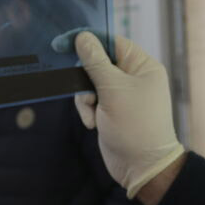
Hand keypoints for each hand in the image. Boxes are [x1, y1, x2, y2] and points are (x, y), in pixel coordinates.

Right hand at [71, 32, 186, 200]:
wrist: (141, 167)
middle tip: (85, 94)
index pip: (112, 42)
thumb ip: (95, 62)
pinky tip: (93, 124)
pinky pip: (91, 101)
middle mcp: (134, 77)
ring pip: (90, 83)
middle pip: (97, 63)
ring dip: (86, 99)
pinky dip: (88, 111)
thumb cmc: (135, 126)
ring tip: (93, 115)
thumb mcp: (113, 90)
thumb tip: (83, 37)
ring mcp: (121, 94)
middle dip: (86, 80)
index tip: (62, 42)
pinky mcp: (111, 110)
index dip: (88, 41)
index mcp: (142, 66)